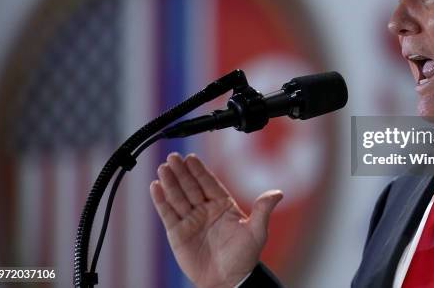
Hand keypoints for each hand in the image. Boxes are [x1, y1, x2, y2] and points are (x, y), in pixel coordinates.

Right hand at [150, 152, 282, 287]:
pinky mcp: (178, 233)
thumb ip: (263, 210)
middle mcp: (205, 209)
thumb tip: (278, 193)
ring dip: (170, 182)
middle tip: (173, 157)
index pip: (209, 183)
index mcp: (223, 205)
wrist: (227, 281)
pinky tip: (155, 186)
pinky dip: (161, 200)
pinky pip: (168, 213)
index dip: (200, 171)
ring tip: (163, 168)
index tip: (191, 157)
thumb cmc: (244, 258)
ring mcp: (191, 220)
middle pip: (191, 186)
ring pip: (178, 197)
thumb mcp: (257, 232)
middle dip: (182, 172)